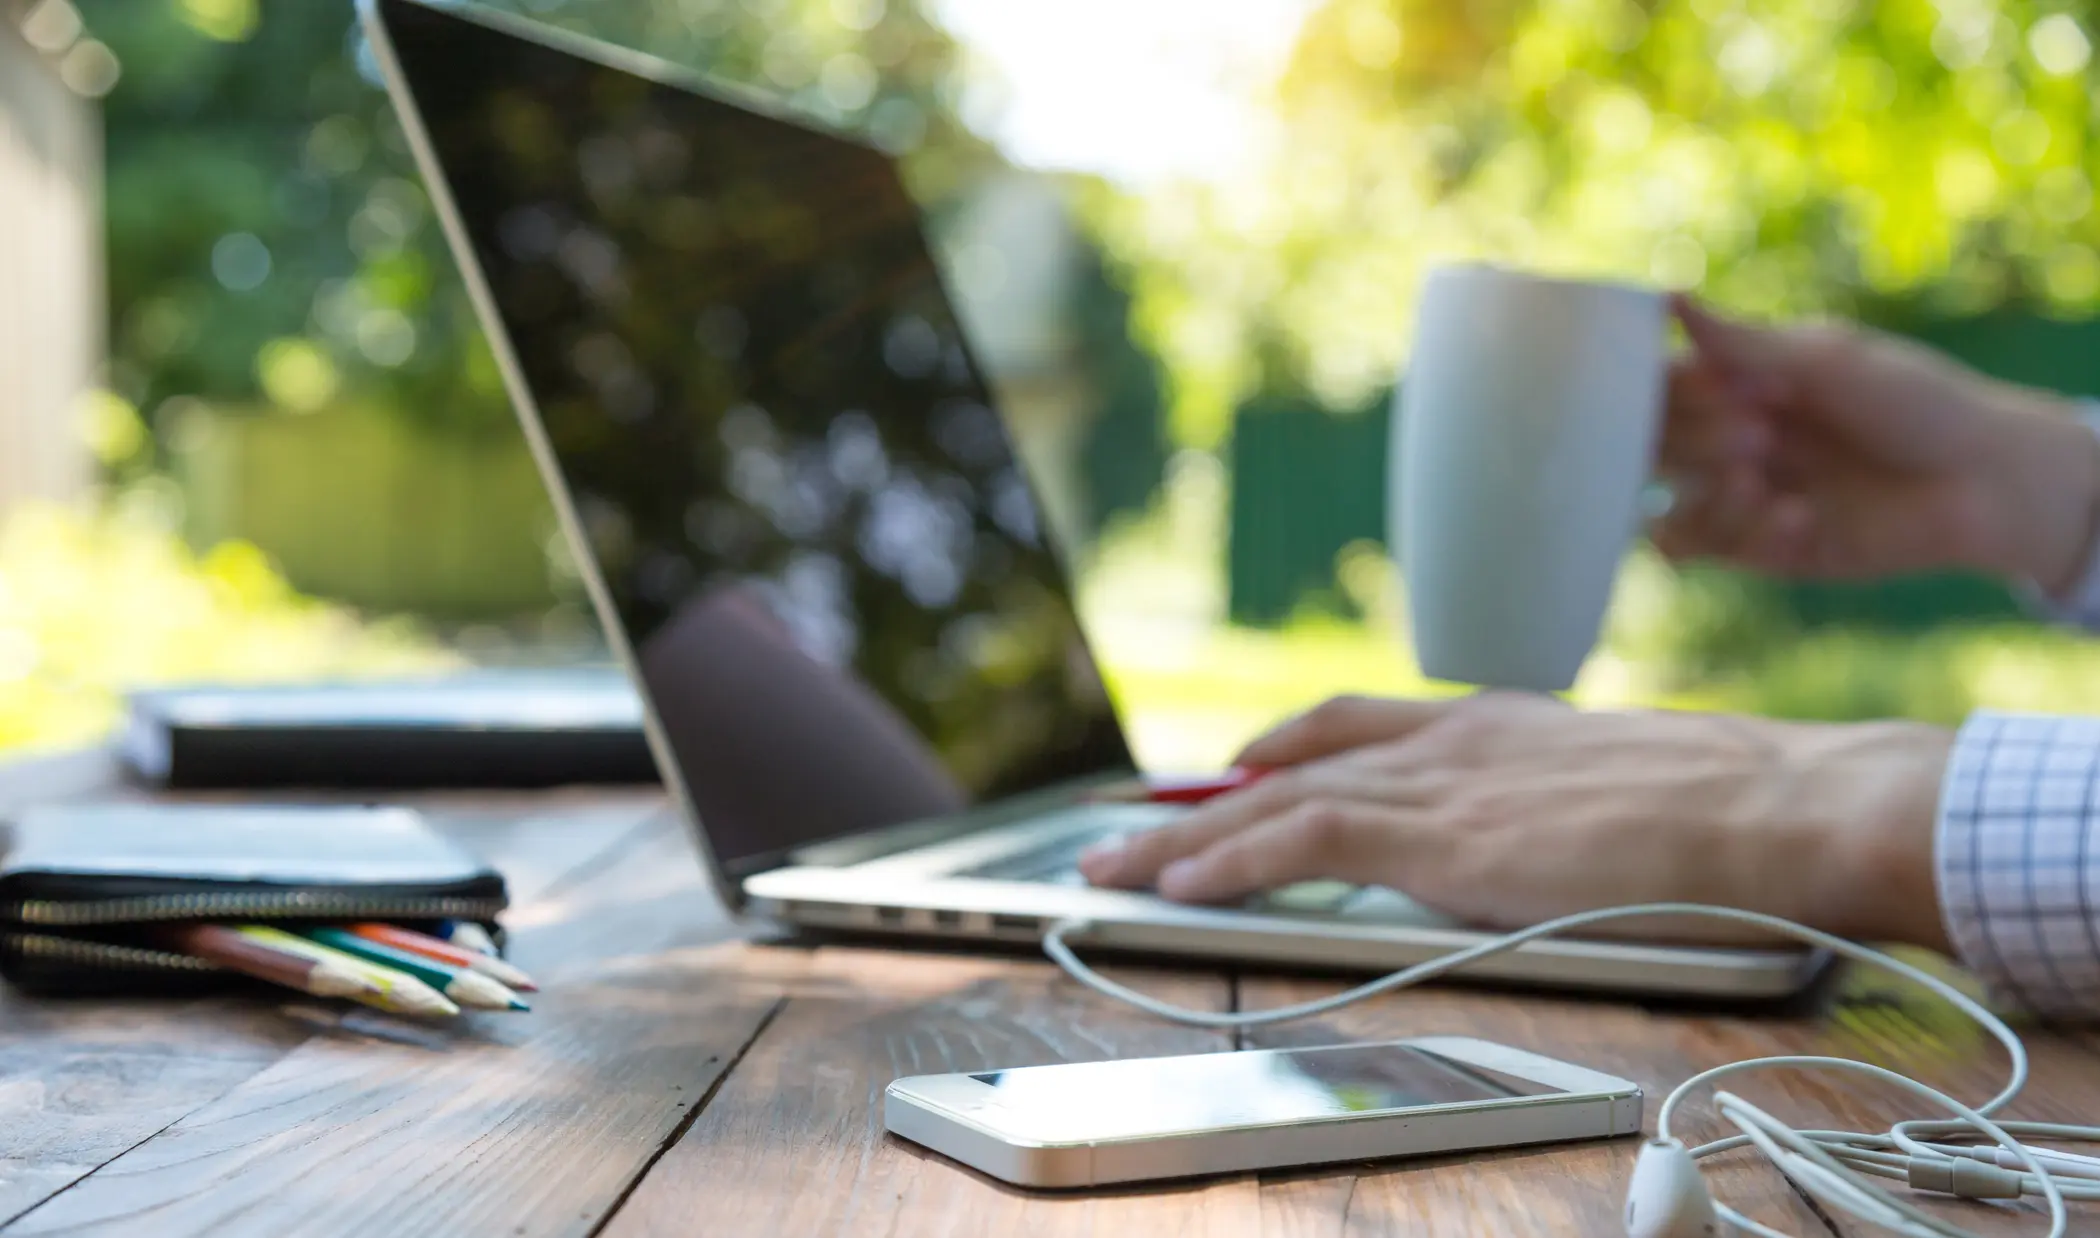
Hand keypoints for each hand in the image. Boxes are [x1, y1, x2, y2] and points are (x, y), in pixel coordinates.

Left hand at [1078, 694, 1953, 948]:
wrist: (1778, 806)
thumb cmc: (1735, 816)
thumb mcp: (1627, 796)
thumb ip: (1563, 809)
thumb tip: (1552, 846)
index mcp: (1494, 725)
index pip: (1354, 726)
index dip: (1278, 748)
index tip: (1229, 767)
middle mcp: (1451, 740)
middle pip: (1293, 761)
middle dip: (1203, 798)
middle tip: (1130, 826)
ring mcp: (1442, 783)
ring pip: (1278, 801)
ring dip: (1185, 838)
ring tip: (1110, 868)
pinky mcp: (1442, 835)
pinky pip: (1304, 841)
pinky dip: (1234, 861)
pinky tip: (1182, 884)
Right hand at [1660, 299, 2099, 595]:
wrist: (1984, 481)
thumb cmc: (1917, 403)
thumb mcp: (1829, 360)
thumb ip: (1742, 342)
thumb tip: (1666, 298)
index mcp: (1739, 383)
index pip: (1655, 388)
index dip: (1664, 393)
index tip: (1718, 389)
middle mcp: (1727, 440)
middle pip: (1650, 449)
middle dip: (1693, 442)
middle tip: (1757, 434)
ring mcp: (1742, 499)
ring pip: (1665, 509)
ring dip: (1707, 495)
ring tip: (1760, 482)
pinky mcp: (1762, 550)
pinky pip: (1709, 550)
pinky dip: (1741, 532)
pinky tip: (1801, 516)